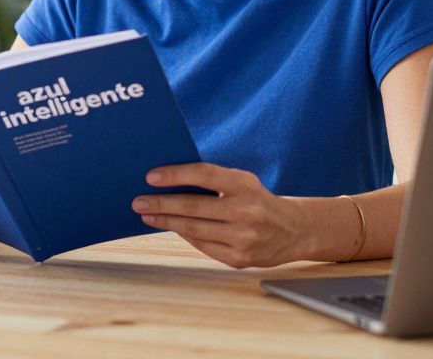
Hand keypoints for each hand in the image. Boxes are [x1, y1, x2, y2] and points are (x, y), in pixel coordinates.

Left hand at [132, 163, 308, 267]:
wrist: (294, 230)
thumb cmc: (257, 200)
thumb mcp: (243, 183)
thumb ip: (214, 181)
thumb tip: (168, 181)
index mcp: (246, 185)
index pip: (205, 175)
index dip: (176, 175)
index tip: (151, 176)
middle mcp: (247, 211)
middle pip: (193, 206)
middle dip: (161, 203)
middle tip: (138, 201)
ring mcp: (244, 238)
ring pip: (194, 229)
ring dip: (166, 222)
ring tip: (147, 214)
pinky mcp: (240, 259)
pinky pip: (203, 245)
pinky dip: (184, 235)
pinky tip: (171, 228)